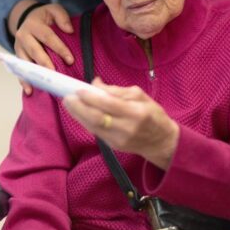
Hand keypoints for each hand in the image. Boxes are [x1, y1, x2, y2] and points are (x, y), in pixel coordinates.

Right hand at [10, 1, 74, 93]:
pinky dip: (24, 81)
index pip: (48, 37)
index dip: (59, 48)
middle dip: (46, 63)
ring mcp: (18, 47)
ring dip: (34, 75)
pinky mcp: (17, 57)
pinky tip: (30, 90)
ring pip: (26, 62)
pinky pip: (20, 70)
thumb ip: (62, 17)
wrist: (27, 18)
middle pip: (35, 51)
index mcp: (33, 24)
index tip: (70, 60)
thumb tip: (69, 30)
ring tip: (43, 85)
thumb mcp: (53, 10)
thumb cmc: (44, 17)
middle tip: (55, 74)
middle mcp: (23, 36)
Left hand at [63, 77, 178, 169]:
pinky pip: (95, 132)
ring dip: (78, 115)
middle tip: (67, 97)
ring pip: (92, 127)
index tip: (79, 89)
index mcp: (136, 112)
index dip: (91, 97)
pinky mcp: (113, 146)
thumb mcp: (140, 96)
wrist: (161, 142)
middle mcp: (126, 127)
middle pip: (96, 118)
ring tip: (69, 104)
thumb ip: (117, 90)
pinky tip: (79, 113)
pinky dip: (85, 121)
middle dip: (79, 107)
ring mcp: (119, 139)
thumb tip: (95, 83)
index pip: (109, 104)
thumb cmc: (152, 114)